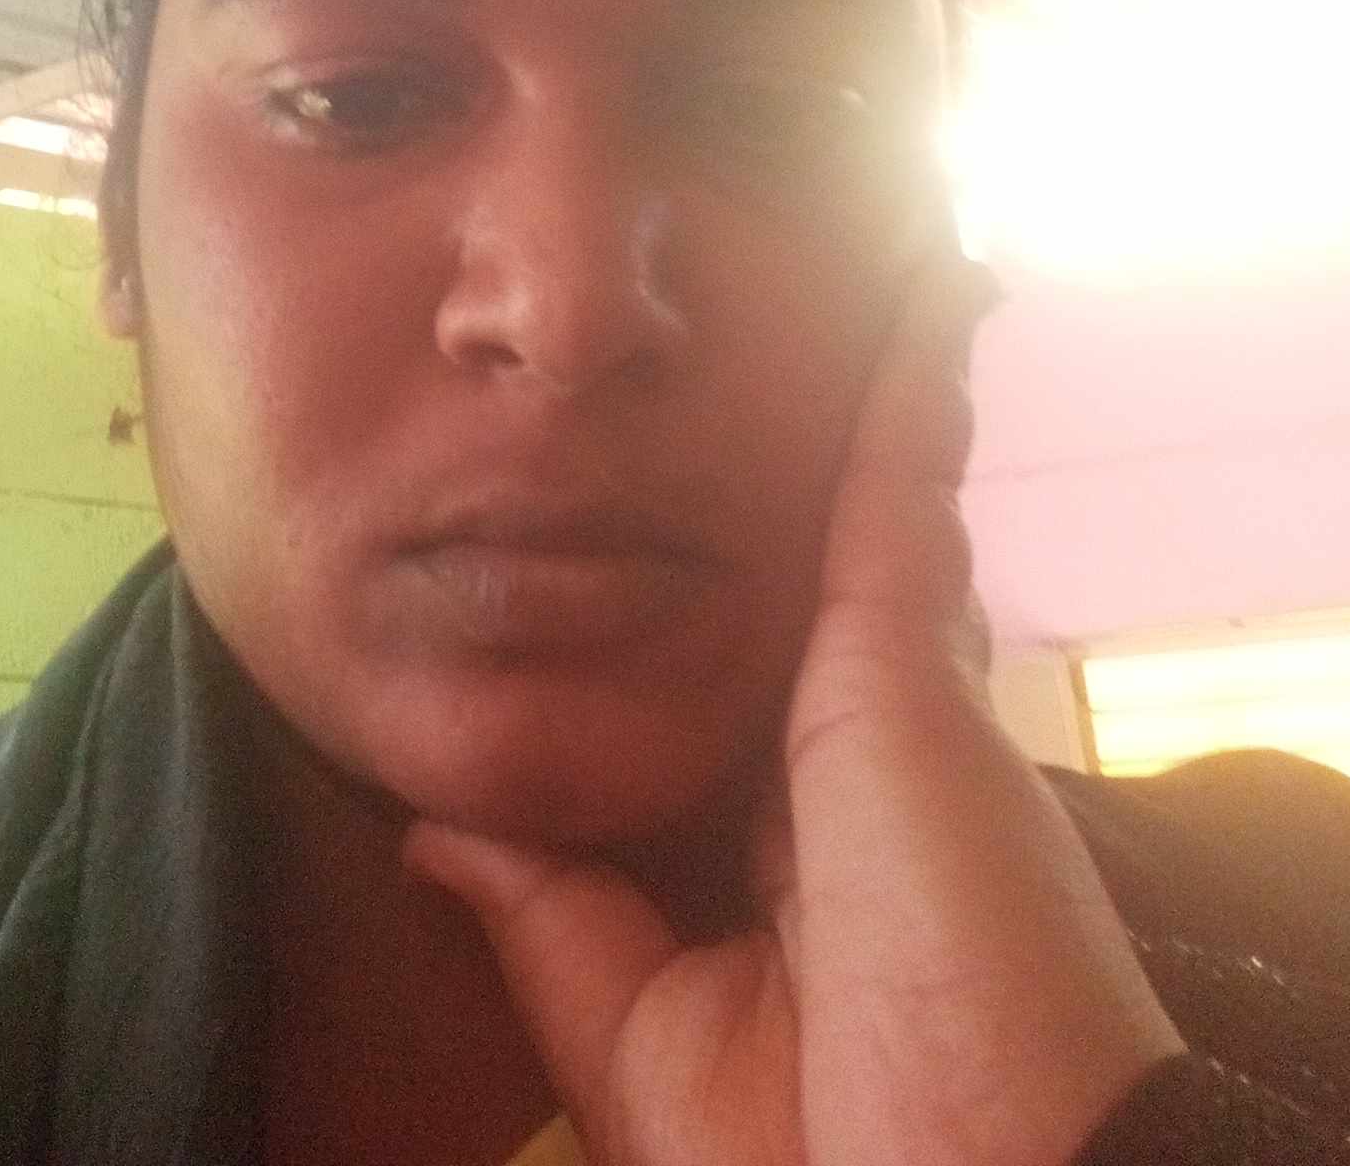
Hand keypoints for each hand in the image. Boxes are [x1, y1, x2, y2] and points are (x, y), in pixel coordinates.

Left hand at [406, 252, 1180, 1165]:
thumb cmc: (821, 1152)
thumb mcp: (636, 1024)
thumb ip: (544, 912)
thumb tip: (432, 830)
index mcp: (788, 833)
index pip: (754, 668)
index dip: (731, 588)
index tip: (690, 512)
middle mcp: (852, 748)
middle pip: (826, 566)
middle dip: (821, 464)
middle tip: (812, 338)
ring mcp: (894, 698)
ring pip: (878, 502)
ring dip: (879, 392)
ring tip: (884, 272)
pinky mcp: (909, 664)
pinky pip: (903, 479)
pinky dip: (911, 376)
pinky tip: (917, 282)